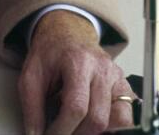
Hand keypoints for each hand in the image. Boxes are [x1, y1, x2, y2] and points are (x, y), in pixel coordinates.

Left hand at [19, 11, 131, 134]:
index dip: (62, 130)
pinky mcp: (124, 85)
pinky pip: (128, 114)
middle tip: (61, 134)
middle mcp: (102, 68)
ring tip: (78, 129)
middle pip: (98, 118)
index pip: (76, 107)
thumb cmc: (50, 53)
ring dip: (97, 132)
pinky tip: (93, 123)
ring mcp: (116, 76)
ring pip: (118, 118)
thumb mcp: (30, 76)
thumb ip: (32, 108)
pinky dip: (113, 126)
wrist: (66, 34)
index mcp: (78, 62)